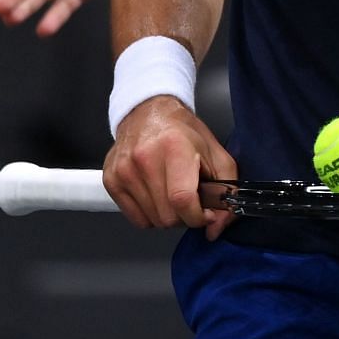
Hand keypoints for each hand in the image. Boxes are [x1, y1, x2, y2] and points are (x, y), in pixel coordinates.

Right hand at [104, 96, 240, 239]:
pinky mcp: (111, 180)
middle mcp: (145, 158)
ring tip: (171, 192)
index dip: (198, 216)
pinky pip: (136, 219)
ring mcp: (124, 171)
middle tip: (189, 199)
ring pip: (153, 221)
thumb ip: (226, 190)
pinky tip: (156, 194)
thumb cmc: (182, 132)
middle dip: (185, 216)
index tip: (206, 214)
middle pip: (168, 216)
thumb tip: (218, 226)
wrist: (147, 112)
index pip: (183, 200)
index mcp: (174, 147)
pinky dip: (150, 214)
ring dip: (168, 215)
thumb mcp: (215, 153)